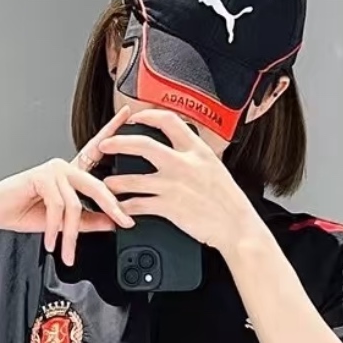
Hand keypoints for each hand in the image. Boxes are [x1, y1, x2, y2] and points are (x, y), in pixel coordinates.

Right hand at [0, 105, 136, 265]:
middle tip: (125, 223)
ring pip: (75, 204)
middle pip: (97, 185)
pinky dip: (54, 228)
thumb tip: (112, 222)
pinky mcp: (41, 176)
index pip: (95, 151)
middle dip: (113, 207)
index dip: (112, 130)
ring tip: (67, 252)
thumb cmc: (22, 211)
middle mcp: (63, 167)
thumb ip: (88, 220)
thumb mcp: (62, 223)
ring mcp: (53, 169)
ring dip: (71, 234)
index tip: (128, 113)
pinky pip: (57, 206)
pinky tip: (51, 242)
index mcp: (70, 174)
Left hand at [94, 108, 259, 253]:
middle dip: (118, 142)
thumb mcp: (215, 167)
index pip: (168, 120)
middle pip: (142, 144)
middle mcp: (183, 163)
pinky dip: (125, 207)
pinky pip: (137, 204)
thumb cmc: (229, 201)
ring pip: (132, 178)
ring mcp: (173, 185)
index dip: (147, 116)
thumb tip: (181, 147)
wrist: (237, 226)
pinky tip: (120, 207)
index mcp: (197, 150)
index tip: (135, 119)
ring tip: (108, 183)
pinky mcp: (168, 207)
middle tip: (105, 145)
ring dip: (115, 181)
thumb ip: (195, 155)